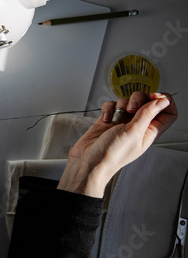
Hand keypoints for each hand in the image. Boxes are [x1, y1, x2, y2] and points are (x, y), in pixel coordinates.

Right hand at [57, 92, 177, 197]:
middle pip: (146, 102)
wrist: (89, 160)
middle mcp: (137, 126)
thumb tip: (162, 101)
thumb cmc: (112, 154)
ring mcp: (122, 122)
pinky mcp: (108, 119)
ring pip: (127, 101)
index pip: (167, 112)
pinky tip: (106, 119)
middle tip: (132, 108)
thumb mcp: (134, 132)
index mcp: (150, 131)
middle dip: (138, 99)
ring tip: (116, 117)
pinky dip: (108, 109)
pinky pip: (111, 105)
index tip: (154, 96)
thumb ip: (148, 114)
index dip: (164, 101)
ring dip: (121, 104)